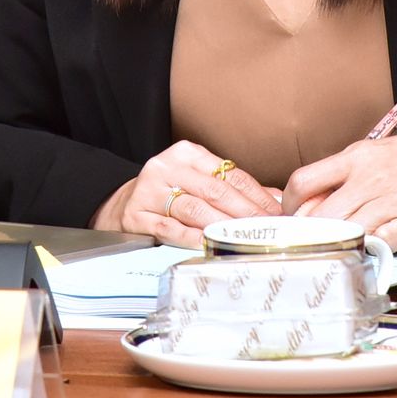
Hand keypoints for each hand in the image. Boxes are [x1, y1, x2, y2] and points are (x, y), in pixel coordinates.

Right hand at [92, 140, 280, 248]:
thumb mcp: (197, 180)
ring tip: (244, 238)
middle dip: (246, 212)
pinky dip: (191, 237)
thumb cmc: (167, 193)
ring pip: (194, 208)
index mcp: (187, 154)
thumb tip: (275, 199)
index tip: (276, 212)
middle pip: (215, 191)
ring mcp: (150, 191)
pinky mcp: (137, 215)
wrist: (120, 204)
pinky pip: (169, 228)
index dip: (256, 195)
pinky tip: (208, 244)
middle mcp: (167, 167)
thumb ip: (232, 188)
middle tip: (266, 228)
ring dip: (223, 226)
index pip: (230, 174)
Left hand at [283, 113, 396, 249]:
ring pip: (344, 232)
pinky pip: (379, 245)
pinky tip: (364, 256)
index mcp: (357, 157)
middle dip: (307, 235)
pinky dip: (367, 254)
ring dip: (335, 247)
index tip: (291, 221)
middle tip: (307, 246)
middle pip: (318, 216)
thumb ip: (348, 174)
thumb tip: (316, 199)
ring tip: (333, 254)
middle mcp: (369, 179)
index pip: (302, 182)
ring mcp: (392, 202)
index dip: (289, 207)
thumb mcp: (379, 152)